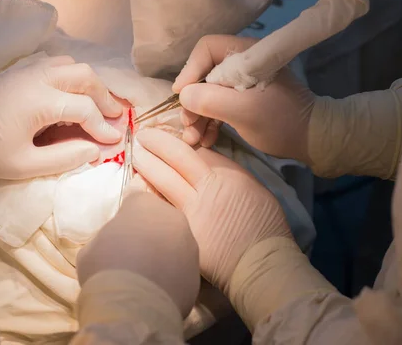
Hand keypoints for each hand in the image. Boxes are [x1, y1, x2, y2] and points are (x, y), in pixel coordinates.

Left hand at [0, 56, 123, 178]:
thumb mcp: (24, 165)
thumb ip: (64, 158)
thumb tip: (94, 150)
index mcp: (40, 101)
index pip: (85, 109)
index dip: (103, 126)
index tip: (115, 140)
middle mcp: (38, 77)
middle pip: (85, 76)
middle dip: (105, 97)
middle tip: (113, 117)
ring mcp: (29, 69)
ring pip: (72, 65)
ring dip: (90, 84)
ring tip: (96, 105)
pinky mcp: (21, 70)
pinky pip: (57, 64)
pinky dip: (72, 77)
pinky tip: (71, 95)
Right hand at [76, 192, 199, 316]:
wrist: (131, 307)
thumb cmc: (104, 269)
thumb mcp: (91, 246)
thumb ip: (107, 236)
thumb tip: (112, 243)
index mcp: (144, 204)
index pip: (136, 197)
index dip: (127, 211)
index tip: (120, 224)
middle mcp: (172, 218)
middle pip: (160, 218)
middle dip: (149, 229)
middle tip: (133, 248)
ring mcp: (189, 245)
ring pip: (176, 242)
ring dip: (164, 251)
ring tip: (146, 271)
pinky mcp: (196, 272)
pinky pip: (182, 268)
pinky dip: (172, 275)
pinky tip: (157, 288)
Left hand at [133, 128, 291, 290]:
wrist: (258, 264)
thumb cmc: (264, 228)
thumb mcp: (255, 190)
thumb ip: (230, 174)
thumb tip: (209, 165)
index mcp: (225, 177)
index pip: (198, 154)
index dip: (185, 148)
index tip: (177, 148)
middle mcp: (204, 189)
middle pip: (176, 157)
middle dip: (157, 142)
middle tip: (142, 136)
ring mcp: (189, 211)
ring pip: (162, 180)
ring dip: (146, 165)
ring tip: (136, 156)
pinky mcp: (179, 232)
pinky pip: (161, 209)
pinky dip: (149, 197)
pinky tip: (139, 192)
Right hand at [173, 35, 314, 163]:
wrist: (312, 140)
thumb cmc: (280, 120)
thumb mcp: (242, 110)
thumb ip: (209, 99)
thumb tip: (183, 95)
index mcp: (246, 54)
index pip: (206, 49)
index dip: (190, 70)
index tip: (181, 95)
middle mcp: (242, 64)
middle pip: (203, 74)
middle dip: (192, 102)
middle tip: (188, 126)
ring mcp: (242, 84)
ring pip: (208, 93)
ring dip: (198, 117)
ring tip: (194, 140)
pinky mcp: (243, 101)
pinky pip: (218, 106)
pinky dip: (209, 123)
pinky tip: (206, 140)